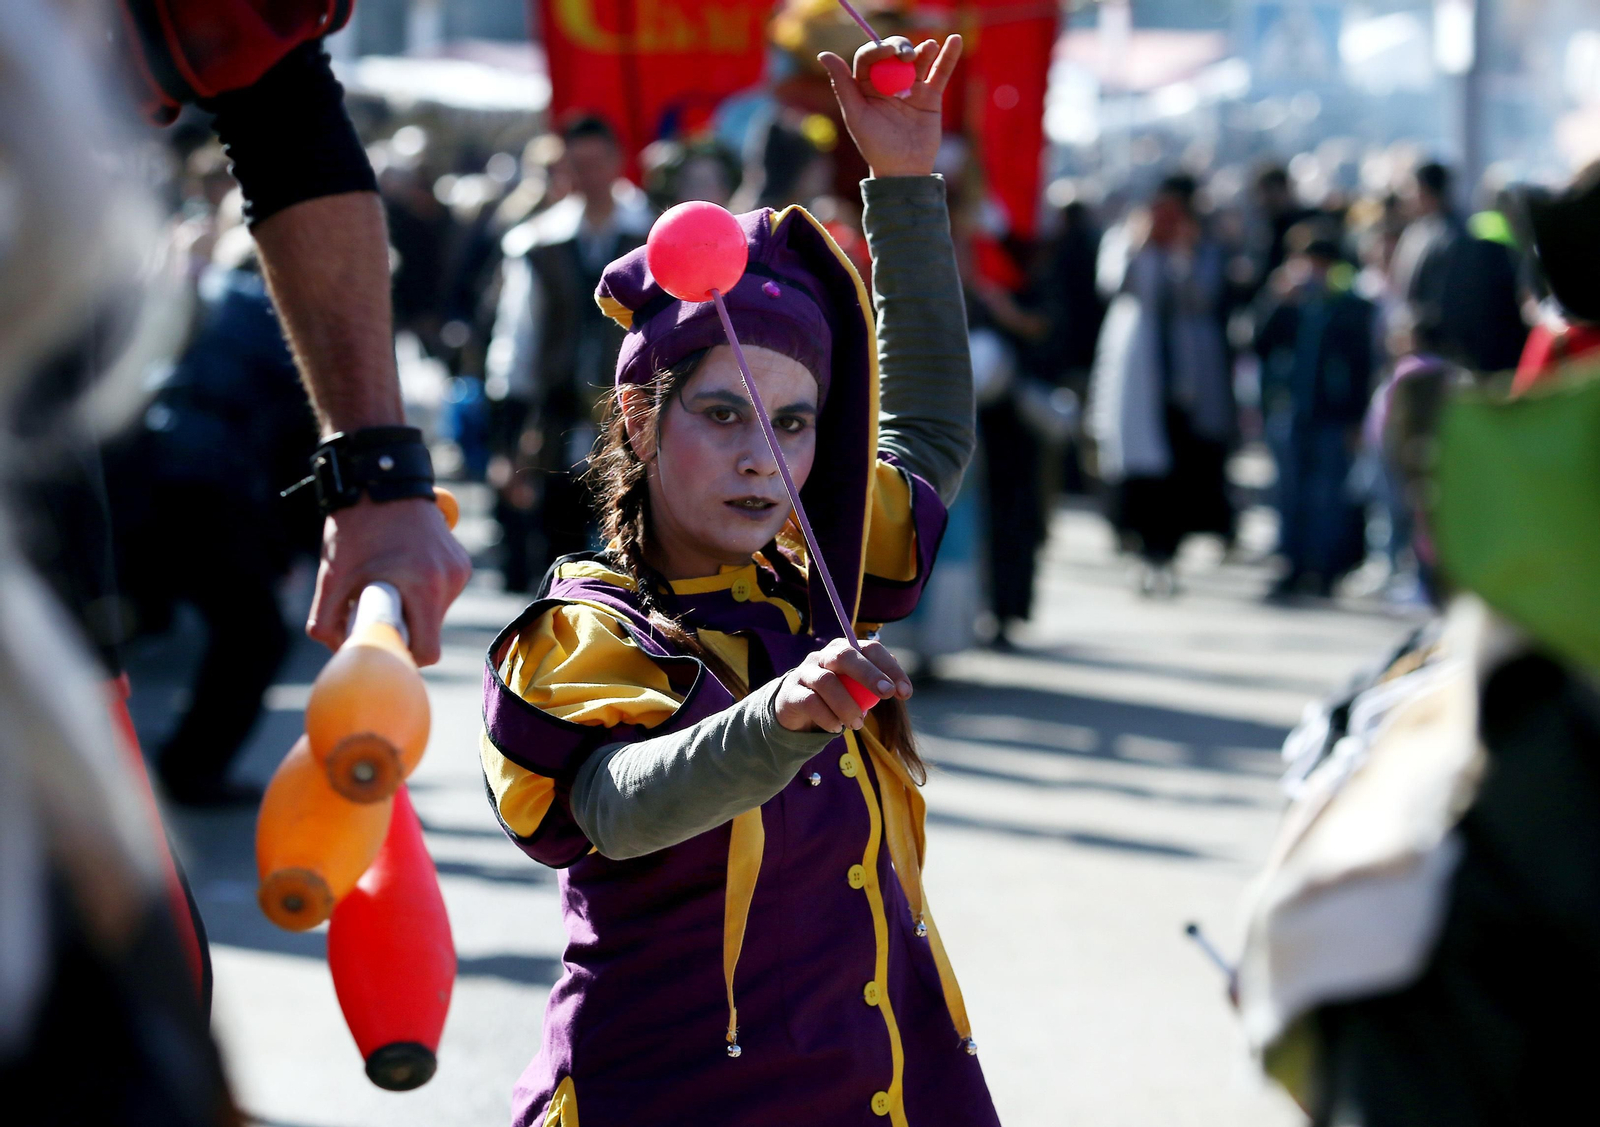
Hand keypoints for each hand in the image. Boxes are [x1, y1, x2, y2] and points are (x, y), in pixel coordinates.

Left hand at [307, 496, 471, 665]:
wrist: (382, 477)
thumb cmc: (355, 527)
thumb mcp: (331, 575)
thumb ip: (326, 622)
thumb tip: (341, 650)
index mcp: (423, 587)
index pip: (427, 651)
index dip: (402, 653)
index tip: (382, 641)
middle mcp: (448, 580)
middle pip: (430, 633)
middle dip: (404, 628)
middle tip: (377, 609)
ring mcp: (459, 570)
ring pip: (436, 613)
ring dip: (413, 608)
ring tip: (389, 581)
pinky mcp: (462, 562)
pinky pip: (441, 593)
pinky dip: (422, 591)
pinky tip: (404, 569)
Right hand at [774, 638, 912, 733]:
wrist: (796, 708)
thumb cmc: (835, 697)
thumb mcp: (856, 690)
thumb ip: (875, 686)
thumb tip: (901, 689)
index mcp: (845, 650)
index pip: (870, 649)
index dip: (890, 668)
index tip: (905, 692)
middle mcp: (823, 656)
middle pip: (846, 655)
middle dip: (869, 674)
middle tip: (887, 694)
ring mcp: (804, 672)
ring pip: (826, 681)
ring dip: (846, 705)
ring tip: (857, 724)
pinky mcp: (791, 692)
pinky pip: (810, 702)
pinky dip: (827, 717)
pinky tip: (836, 728)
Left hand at [818, 34, 962, 178]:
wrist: (903, 170)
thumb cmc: (875, 146)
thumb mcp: (856, 115)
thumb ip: (842, 84)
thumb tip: (823, 54)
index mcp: (866, 85)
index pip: (870, 57)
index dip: (878, 50)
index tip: (889, 52)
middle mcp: (888, 82)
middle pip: (895, 53)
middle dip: (901, 48)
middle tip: (907, 57)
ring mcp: (911, 87)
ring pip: (918, 60)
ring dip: (924, 50)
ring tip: (928, 48)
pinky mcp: (931, 96)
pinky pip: (940, 72)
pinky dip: (948, 56)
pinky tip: (955, 40)